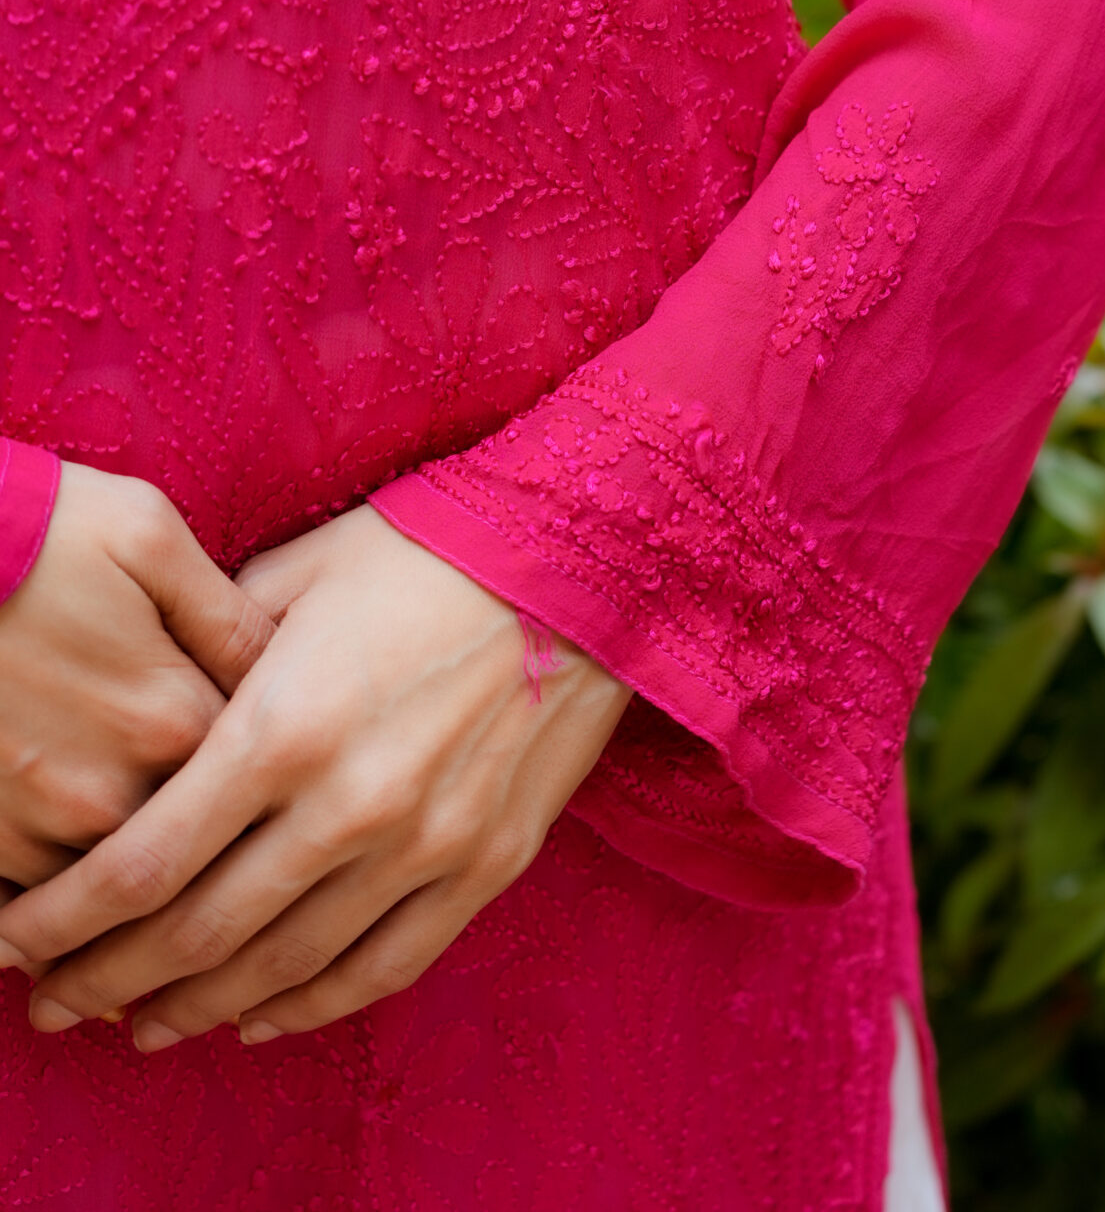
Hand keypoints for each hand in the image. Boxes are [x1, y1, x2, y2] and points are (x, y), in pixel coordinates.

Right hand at [0, 461, 272, 896]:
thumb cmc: (37, 531)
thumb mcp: (147, 538)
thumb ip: (225, 615)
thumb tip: (291, 665)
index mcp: (172, 715)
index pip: (262, 780)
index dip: (280, 777)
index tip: (296, 777)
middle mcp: (111, 791)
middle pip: (195, 853)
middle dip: (225, 856)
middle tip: (251, 860)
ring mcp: (37, 826)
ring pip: (118, 894)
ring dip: (147, 896)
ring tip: (176, 895)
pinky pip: (35, 903)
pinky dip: (66, 904)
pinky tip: (86, 903)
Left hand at [0, 505, 629, 1049]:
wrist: (581, 561)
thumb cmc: (427, 549)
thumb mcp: (297, 575)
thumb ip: (214, 652)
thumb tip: (152, 713)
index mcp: (283, 727)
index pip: (142, 864)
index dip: (64, 920)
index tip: (16, 941)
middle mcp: (348, 806)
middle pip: (197, 935)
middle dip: (108, 979)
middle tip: (58, 1002)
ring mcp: (423, 848)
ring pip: (284, 969)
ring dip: (198, 1007)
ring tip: (142, 1023)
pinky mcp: (485, 866)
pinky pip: (382, 967)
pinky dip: (310, 1006)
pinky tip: (260, 1016)